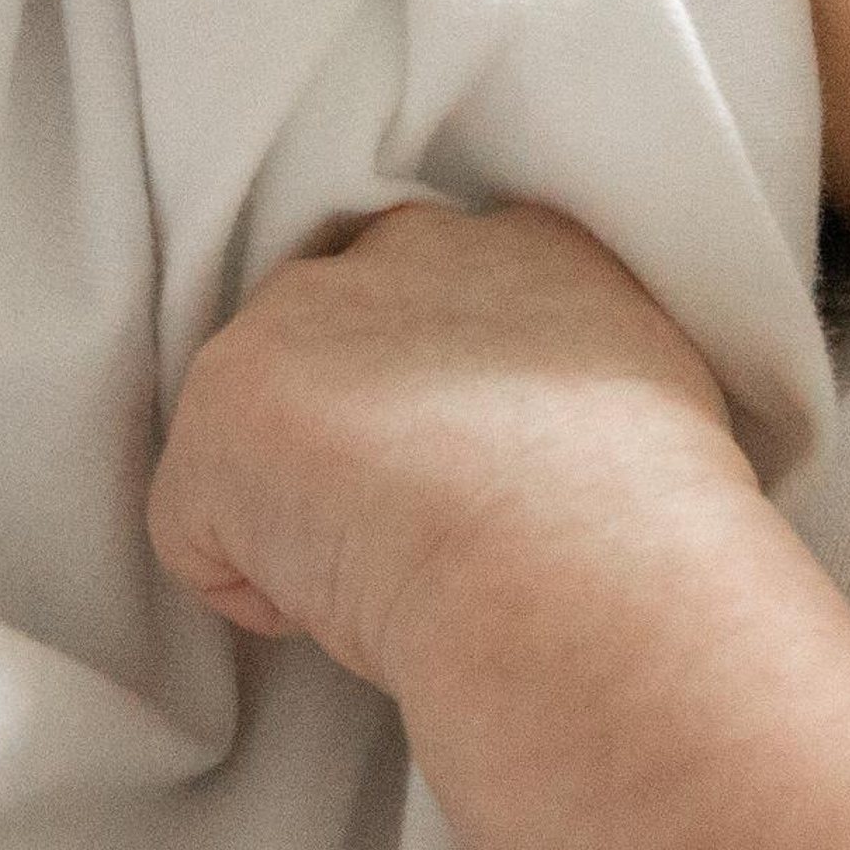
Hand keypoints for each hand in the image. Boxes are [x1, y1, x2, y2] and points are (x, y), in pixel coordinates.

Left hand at [148, 201, 752, 699]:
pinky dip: (251, 589)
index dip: (430, 379)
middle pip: (328, 331)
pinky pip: (197, 529)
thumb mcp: (651, 399)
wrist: (580, 559)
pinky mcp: (225, 408)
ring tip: (392, 571)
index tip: (462, 460)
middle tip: (418, 522)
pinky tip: (342, 608)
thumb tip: (535, 444)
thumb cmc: (647, 523)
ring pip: (260, 428)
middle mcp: (404, 246)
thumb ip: (576, 378)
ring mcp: (299, 318)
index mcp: (528, 241)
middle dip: (345, 419)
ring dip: (298, 501)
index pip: (439, 284)